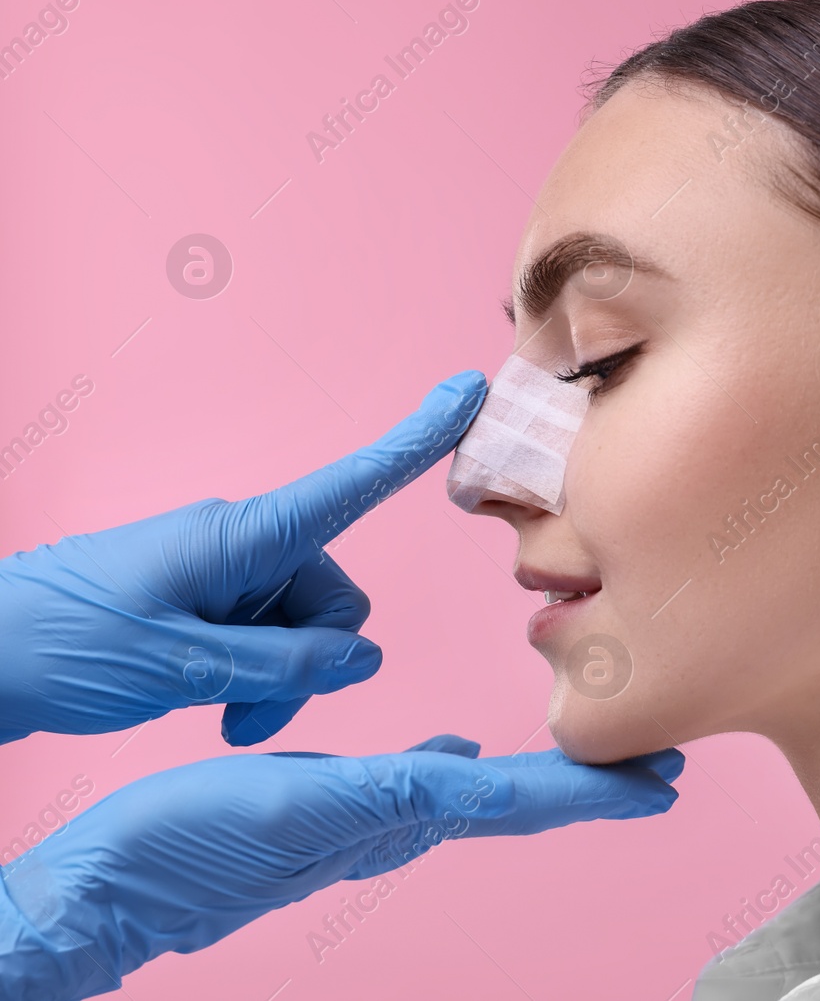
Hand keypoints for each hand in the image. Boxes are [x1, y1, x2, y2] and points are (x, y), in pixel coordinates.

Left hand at [0, 371, 487, 746]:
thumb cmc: (58, 647)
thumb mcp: (179, 666)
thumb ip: (283, 663)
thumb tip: (363, 658)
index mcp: (239, 537)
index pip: (349, 486)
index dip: (415, 442)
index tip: (467, 393)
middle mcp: (241, 546)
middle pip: (334, 599)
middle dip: (313, 664)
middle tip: (249, 715)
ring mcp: (223, 577)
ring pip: (304, 631)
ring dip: (282, 682)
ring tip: (226, 721)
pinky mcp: (204, 606)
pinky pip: (267, 640)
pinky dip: (258, 681)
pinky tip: (220, 712)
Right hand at [0, 737, 683, 1000]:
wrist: (107, 894)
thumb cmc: (187, 850)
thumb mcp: (295, 805)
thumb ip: (390, 792)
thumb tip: (481, 770)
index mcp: (400, 816)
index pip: (523, 801)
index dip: (597, 791)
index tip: (665, 782)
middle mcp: (397, 823)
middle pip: (520, 802)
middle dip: (591, 785)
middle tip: (658, 767)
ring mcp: (365, 822)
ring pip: (482, 794)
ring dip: (543, 775)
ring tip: (590, 754)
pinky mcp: (329, 812)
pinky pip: (421, 785)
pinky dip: (462, 769)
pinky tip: (466, 753)